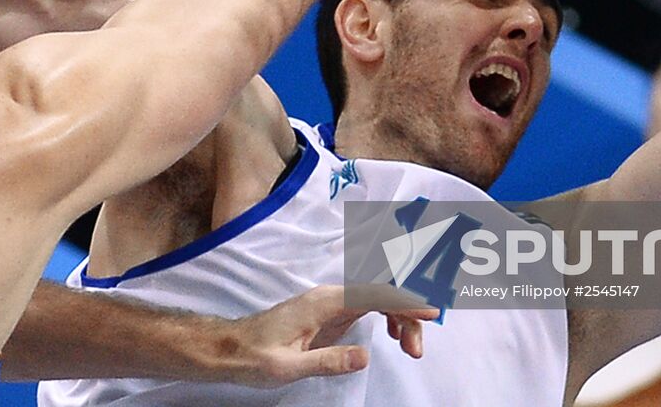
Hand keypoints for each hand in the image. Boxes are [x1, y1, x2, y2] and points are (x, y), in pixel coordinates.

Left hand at [218, 284, 437, 387]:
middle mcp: (330, 296)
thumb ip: (328, 360)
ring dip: (401, 318)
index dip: (404, 301)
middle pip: (382, 294)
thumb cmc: (254, 356)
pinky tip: (395, 336)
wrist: (230, 348)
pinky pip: (369, 307)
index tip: (430, 311)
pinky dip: (389, 317)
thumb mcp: (289, 366)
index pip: (373, 294)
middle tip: (417, 350)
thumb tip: (366, 356)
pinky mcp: (331, 313)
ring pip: (378, 300)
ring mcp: (332, 303)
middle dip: (408, 315)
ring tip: (411, 348)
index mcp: (323, 302)